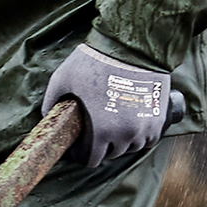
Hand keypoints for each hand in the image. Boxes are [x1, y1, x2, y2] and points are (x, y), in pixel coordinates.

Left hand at [42, 43, 183, 168]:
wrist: (132, 46)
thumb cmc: (95, 61)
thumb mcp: (62, 79)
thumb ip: (52, 102)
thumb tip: (47, 116)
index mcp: (101, 131)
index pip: (91, 160)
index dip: (82, 154)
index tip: (79, 145)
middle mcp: (125, 135)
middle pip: (112, 153)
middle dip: (102, 145)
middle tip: (97, 128)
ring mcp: (145, 128)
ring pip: (132, 146)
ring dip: (122, 139)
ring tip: (114, 122)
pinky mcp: (159, 118)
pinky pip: (149, 138)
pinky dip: (141, 134)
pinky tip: (132, 121)